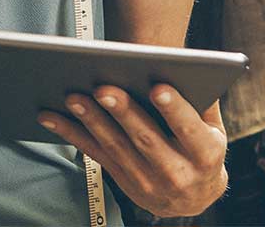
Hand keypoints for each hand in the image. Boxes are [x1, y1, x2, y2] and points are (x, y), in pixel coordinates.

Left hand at [37, 85, 228, 218]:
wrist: (193, 199)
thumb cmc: (201, 152)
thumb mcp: (214, 130)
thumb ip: (202, 101)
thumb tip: (184, 66)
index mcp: (206, 155)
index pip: (190, 130)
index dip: (174, 110)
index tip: (157, 88)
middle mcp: (177, 173)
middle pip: (146, 139)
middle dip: (122, 112)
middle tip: (102, 87)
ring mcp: (147, 181)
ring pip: (115, 147)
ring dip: (91, 121)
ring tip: (72, 97)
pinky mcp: (122, 182)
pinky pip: (93, 154)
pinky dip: (70, 134)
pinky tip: (50, 116)